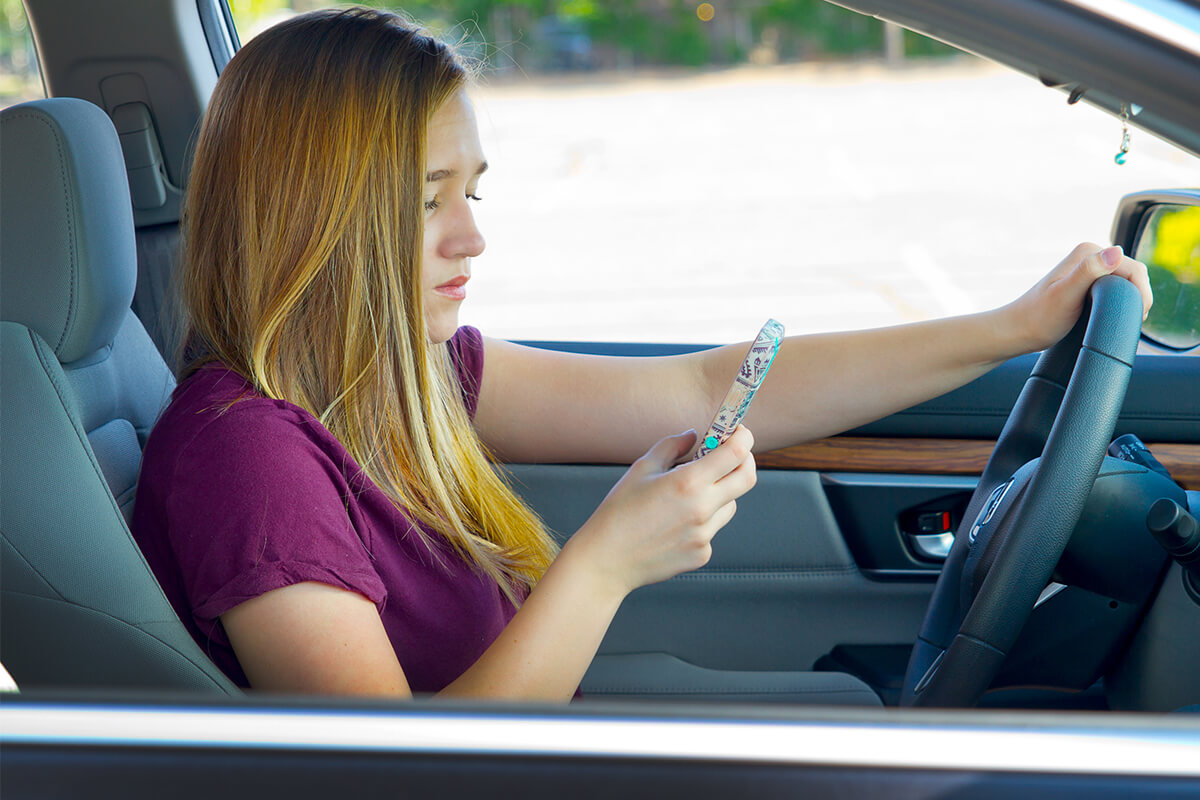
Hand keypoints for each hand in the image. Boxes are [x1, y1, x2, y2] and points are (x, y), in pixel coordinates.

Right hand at [567, 426, 756, 597]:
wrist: (607, 560)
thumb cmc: (619, 512)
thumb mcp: (641, 469)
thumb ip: (672, 446)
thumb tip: (694, 435)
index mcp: (688, 482)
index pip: (735, 452)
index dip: (742, 437)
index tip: (738, 431)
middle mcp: (702, 509)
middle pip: (747, 478)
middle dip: (745, 461)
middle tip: (733, 455)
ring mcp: (705, 534)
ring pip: (730, 505)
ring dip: (720, 493)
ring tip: (688, 496)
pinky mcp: (702, 554)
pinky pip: (712, 529)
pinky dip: (702, 520)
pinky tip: (674, 524)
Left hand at [1004, 242, 1152, 352]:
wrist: (1018, 331)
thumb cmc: (1038, 318)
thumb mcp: (1065, 296)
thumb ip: (1089, 272)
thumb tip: (1115, 252)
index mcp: (1088, 252)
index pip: (1133, 268)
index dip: (1141, 293)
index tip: (1138, 317)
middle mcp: (1089, 255)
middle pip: (1132, 274)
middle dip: (1137, 296)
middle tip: (1132, 321)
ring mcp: (1088, 268)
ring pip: (1125, 282)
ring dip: (1130, 300)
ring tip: (1124, 320)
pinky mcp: (1087, 282)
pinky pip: (1115, 288)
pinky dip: (1120, 302)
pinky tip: (1113, 315)